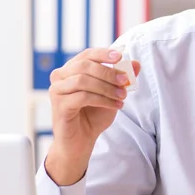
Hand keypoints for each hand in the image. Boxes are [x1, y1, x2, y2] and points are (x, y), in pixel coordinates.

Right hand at [45, 48, 139, 185]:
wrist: (81, 141)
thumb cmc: (94, 115)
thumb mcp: (112, 94)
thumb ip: (122, 78)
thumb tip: (136, 64)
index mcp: (71, 70)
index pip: (87, 55)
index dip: (103, 53)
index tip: (120, 56)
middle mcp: (60, 77)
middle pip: (84, 65)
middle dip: (108, 72)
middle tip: (126, 81)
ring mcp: (57, 91)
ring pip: (83, 80)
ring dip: (107, 87)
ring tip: (123, 96)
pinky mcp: (59, 106)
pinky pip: (82, 97)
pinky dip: (103, 100)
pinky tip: (116, 105)